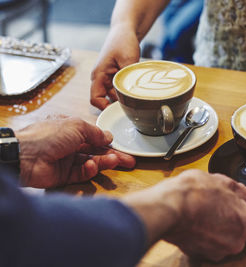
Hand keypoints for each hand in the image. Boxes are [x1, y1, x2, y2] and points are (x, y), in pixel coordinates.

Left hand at [16, 116, 135, 187]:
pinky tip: (92, 166)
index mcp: (69, 129)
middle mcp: (68, 144)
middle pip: (95, 151)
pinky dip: (89, 170)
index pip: (93, 136)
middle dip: (113, 156)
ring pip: (91, 162)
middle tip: (129, 161)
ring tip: (116, 162)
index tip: (120, 146)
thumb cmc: (49, 135)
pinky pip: (81, 173)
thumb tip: (109, 136)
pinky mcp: (63, 176)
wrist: (24, 156)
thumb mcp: (76, 126)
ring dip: (104, 162)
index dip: (107, 141)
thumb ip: (95, 132)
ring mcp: (66, 160)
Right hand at [90, 23, 140, 109]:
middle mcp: (101, 79)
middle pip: (105, 100)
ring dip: (123, 98)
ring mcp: (108, 79)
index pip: (95, 99)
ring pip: (114, 96)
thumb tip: (132, 93)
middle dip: (117, 104)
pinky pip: (119, 90)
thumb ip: (128, 77)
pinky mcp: (115, 78)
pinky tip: (136, 90)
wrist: (125, 31)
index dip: (104, 107)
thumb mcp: (128, 58)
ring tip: (136, 97)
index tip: (118, 108)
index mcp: (98, 75)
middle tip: (132, 105)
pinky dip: (126, 91)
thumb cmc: (123, 41)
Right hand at [121, 169, 245, 261]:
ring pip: (223, 238)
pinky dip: (202, 235)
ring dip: (216, 227)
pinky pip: (206, 244)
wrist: (169, 209)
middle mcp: (236, 242)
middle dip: (231, 219)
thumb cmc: (195, 194)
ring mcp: (217, 251)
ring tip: (203, 210)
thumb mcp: (222, 182)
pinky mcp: (199, 254)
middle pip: (240, 231)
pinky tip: (194, 220)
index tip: (237, 203)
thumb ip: (241, 192)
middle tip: (217, 203)